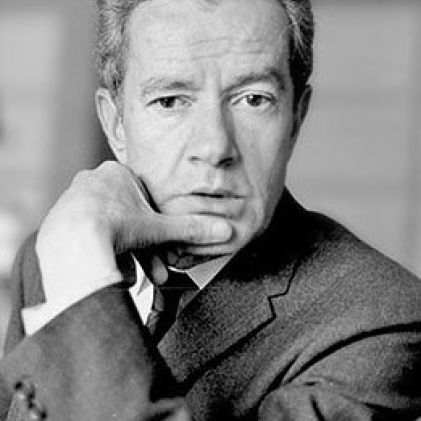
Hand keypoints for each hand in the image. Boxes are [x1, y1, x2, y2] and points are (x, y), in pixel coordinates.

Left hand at [36, 161, 231, 299]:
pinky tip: (110, 268)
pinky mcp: (59, 219)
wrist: (70, 245)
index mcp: (117, 173)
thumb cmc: (112, 228)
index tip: (161, 246)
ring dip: (125, 253)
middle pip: (128, 219)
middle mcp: (92, 181)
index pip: (145, 201)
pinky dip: (102, 250)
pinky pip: (89, 236)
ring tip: (132, 275)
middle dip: (143, 248)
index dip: (157, 227)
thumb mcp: (159, 229)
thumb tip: (222, 229)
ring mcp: (72, 199)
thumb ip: (191, 229)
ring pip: (109, 228)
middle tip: (153, 269)